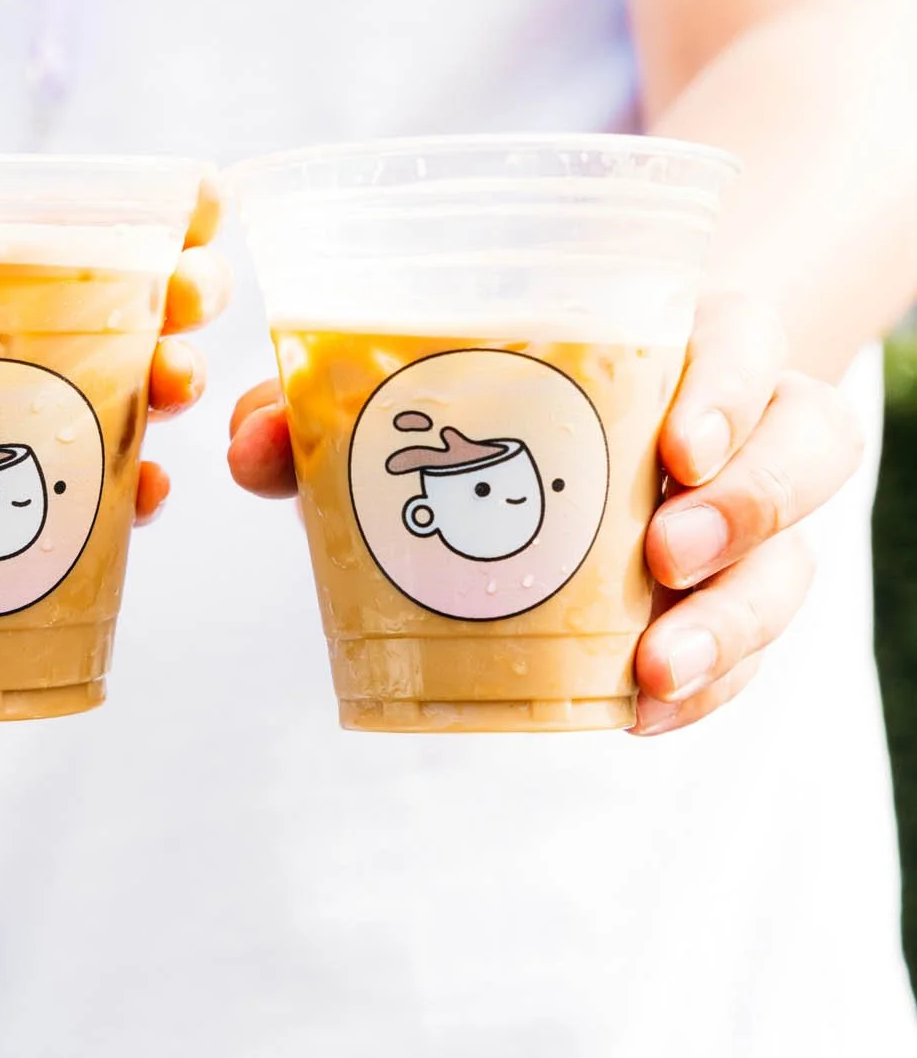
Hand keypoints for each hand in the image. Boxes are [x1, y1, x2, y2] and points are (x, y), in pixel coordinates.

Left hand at [0, 190, 229, 578]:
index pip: (71, 229)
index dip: (153, 212)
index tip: (205, 199)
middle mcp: (2, 346)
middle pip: (126, 312)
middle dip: (181, 300)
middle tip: (193, 303)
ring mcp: (6, 431)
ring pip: (121, 404)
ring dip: (165, 392)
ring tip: (175, 390)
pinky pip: (81, 508)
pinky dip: (125, 503)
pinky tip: (144, 497)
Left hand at [226, 294, 862, 733]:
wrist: (561, 448)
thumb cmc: (495, 403)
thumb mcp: (418, 397)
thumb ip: (329, 412)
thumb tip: (249, 448)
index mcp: (683, 340)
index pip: (746, 339)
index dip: (729, 388)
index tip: (677, 447)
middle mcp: (742, 425)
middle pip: (808, 448)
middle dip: (749, 507)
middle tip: (667, 554)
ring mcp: (752, 519)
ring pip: (795, 562)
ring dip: (735, 621)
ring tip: (656, 670)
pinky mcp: (735, 600)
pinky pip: (754, 650)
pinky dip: (707, 690)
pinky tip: (643, 718)